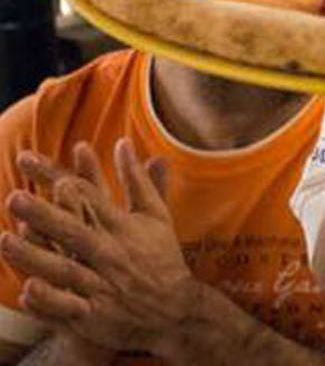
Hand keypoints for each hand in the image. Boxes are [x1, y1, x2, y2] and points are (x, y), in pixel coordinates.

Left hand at [0, 140, 194, 357]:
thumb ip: (137, 180)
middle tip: (15, 198)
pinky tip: (27, 290)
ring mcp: (101, 284)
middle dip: (44, 215)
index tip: (29, 161)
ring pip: (64, 268)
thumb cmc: (160, 256)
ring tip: (5, 241)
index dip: (56, 178)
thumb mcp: (155, 215)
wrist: (175, 309)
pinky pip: (67, 307)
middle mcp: (110, 252)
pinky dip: (48, 300)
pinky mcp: (94, 314)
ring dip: (35, 256)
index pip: (86, 196)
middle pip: (73, 230)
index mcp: (123, 226)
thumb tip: (123, 143)